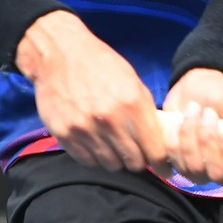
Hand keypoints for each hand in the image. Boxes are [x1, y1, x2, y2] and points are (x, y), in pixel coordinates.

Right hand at [17, 12, 167, 173]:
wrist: (59, 54)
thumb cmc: (100, 64)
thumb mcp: (132, 80)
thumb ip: (146, 111)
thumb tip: (158, 139)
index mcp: (132, 104)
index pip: (154, 150)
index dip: (161, 163)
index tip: (163, 168)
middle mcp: (109, 120)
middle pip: (133, 162)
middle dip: (139, 161)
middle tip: (137, 155)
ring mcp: (85, 129)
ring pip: (111, 165)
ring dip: (117, 160)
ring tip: (115, 148)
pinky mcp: (65, 135)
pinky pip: (88, 161)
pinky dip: (96, 158)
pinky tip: (97, 146)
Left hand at [163, 68, 222, 194]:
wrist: (195, 89)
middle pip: (218, 175)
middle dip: (210, 140)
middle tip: (209, 113)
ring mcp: (206, 171)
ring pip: (195, 169)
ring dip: (191, 134)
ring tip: (194, 109)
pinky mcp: (183, 165)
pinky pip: (175, 162)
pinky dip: (175, 137)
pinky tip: (180, 120)